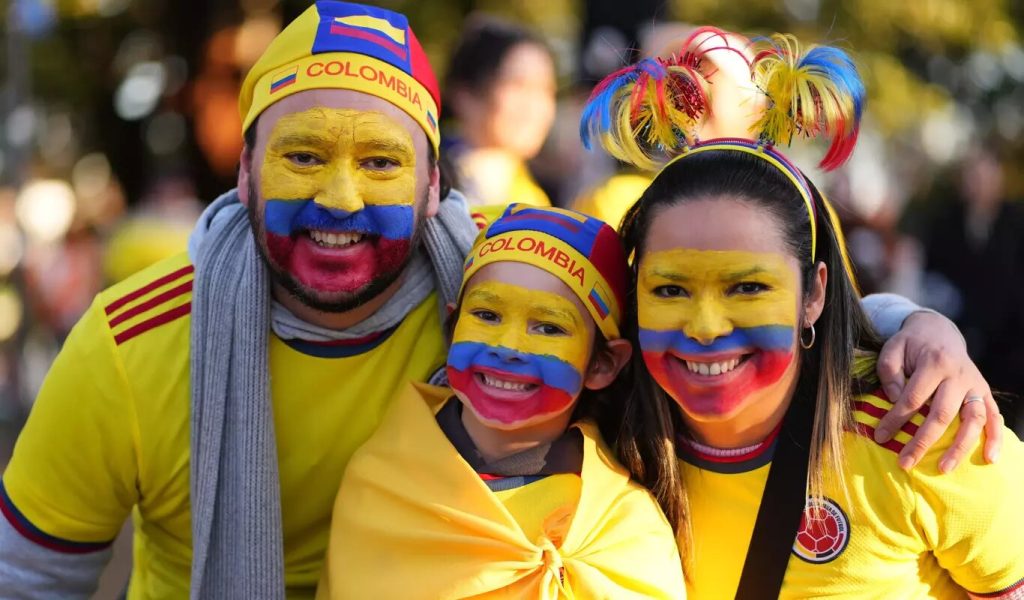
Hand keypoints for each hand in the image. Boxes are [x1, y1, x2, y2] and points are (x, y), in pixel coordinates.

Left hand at [874, 311, 1001, 472]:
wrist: (940, 331)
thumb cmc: (911, 344)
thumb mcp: (892, 348)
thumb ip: (889, 372)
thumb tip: (896, 401)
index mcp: (934, 363)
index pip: (913, 398)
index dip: (896, 420)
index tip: (880, 436)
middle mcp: (959, 375)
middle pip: (942, 414)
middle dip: (923, 441)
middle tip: (906, 463)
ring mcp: (975, 385)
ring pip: (973, 419)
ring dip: (960, 446)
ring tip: (944, 468)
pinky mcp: (984, 392)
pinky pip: (995, 417)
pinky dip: (995, 438)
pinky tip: (989, 458)